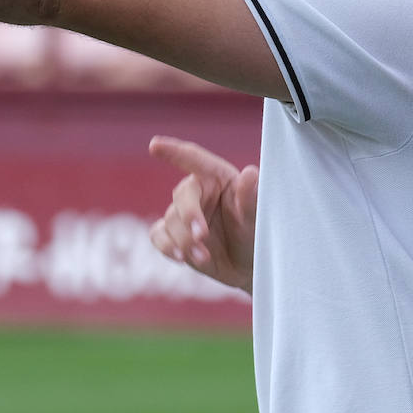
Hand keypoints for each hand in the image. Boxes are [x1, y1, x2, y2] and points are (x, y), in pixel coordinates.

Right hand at [147, 135, 258, 292]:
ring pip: (171, 220)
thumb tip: (250, 173)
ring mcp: (182, 213)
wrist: (248, 266)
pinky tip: (181, 257)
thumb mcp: (258, 218)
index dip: (173, 151)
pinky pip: (158, 235)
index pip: (194, 158)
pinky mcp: (172, 234)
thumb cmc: (257, 234)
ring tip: (204, 257)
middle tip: (200, 235)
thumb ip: (251, 199)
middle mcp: (198, 191)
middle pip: (182, 195)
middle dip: (189, 216)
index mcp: (218, 177)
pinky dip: (167, 246)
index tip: (154, 145)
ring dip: (185, 240)